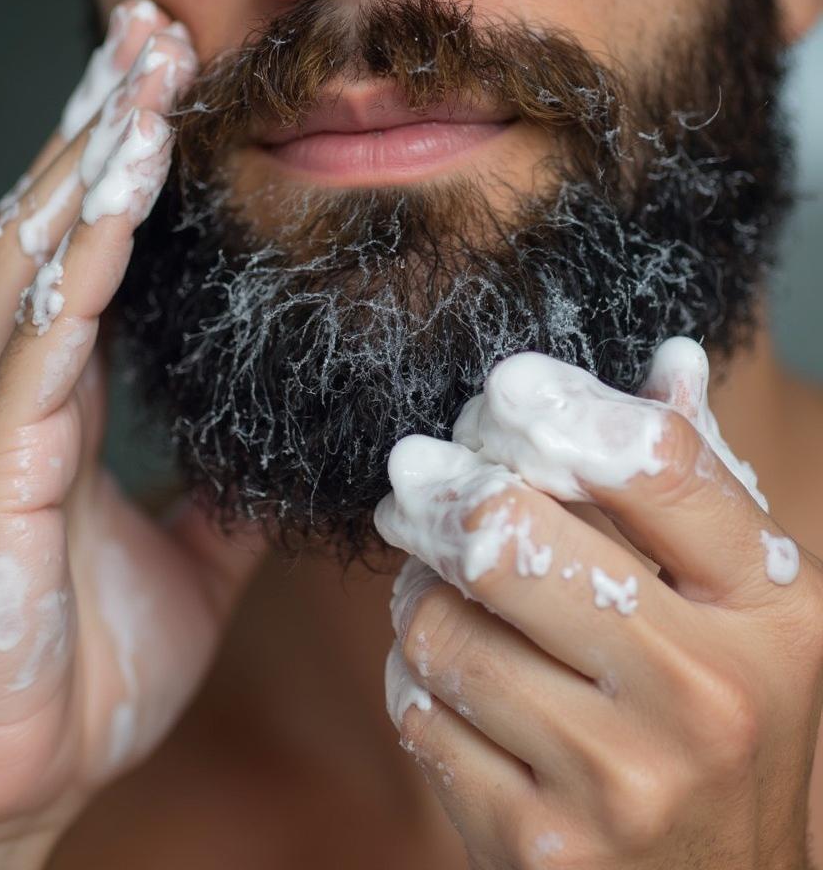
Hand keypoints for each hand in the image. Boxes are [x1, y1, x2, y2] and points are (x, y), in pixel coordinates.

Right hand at [0, 0, 265, 867]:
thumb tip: (272, 454)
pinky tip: (121, 188)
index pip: (88, 260)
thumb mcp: (187, 570)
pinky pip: (42, 339)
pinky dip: (82, 256)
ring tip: (139, 68)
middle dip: (102, 121)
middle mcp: (15, 393)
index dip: (123, 172)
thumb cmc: (71, 673)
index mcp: (58, 411)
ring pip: (37, 256)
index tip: (169, 93)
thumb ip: (223, 500)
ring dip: (92, 156)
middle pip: (55, 225)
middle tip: (151, 30)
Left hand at [375, 339, 822, 869]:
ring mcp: (619, 781)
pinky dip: (412, 673)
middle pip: (509, 537)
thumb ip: (697, 488)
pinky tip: (447, 674)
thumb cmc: (723, 724)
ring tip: (439, 588)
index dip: (563, 408)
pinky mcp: (537, 845)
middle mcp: (704, 695)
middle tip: (413, 472)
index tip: (503, 388)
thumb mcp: (745, 608)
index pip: (657, 466)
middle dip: (438, 490)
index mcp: (770, 610)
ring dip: (417, 589)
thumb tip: (673, 359)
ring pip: (440, 623)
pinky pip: (417, 708)